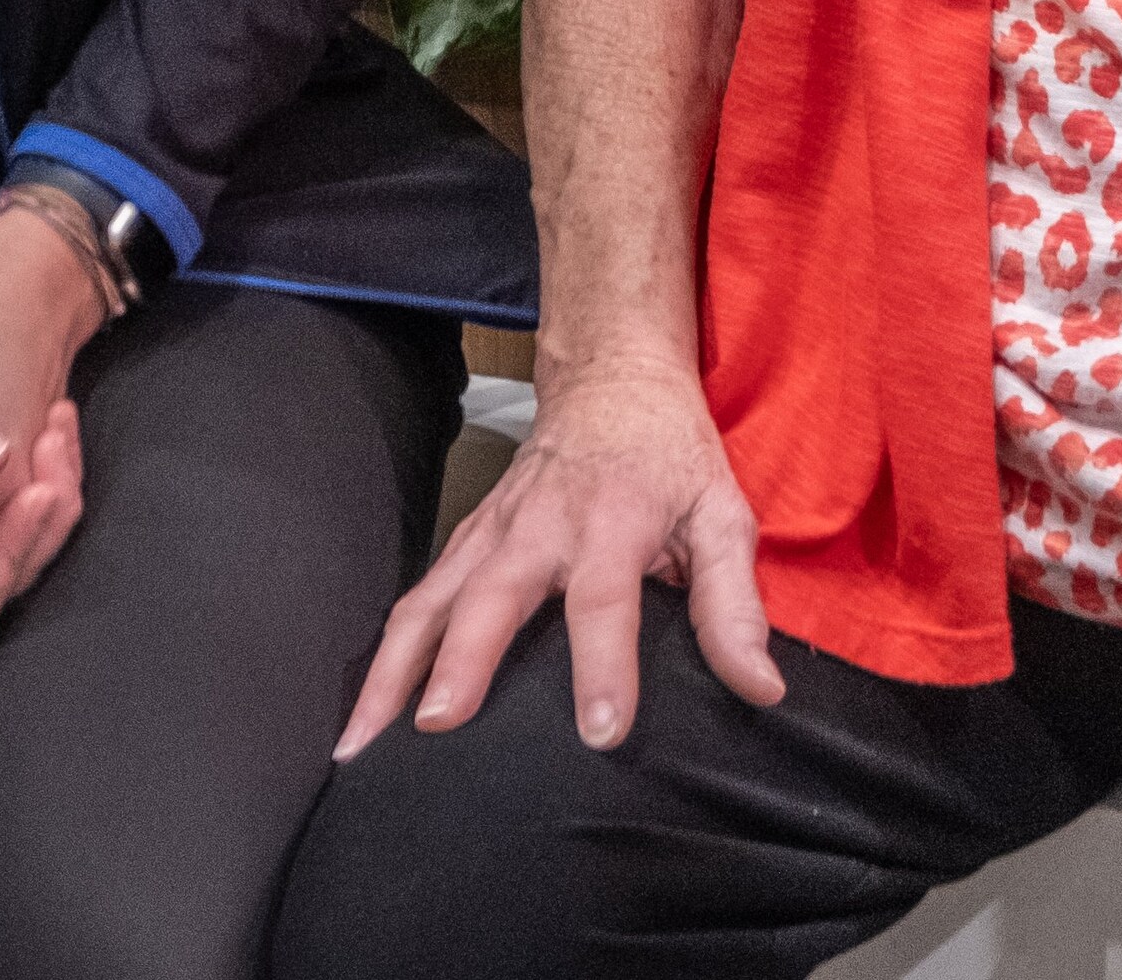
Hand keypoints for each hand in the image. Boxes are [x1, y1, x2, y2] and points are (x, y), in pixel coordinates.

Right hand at [333, 362, 786, 756]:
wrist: (611, 378)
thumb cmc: (670, 455)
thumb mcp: (723, 515)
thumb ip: (735, 605)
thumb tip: (760, 688)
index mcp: (612, 522)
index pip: (605, 601)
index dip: (605, 667)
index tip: (601, 730)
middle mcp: (539, 527)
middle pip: (491, 596)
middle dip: (462, 662)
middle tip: (438, 727)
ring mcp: (491, 532)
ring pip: (430, 601)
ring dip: (392, 670)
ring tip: (362, 743)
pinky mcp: (466, 542)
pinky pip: (419, 600)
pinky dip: (387, 655)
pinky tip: (367, 713)